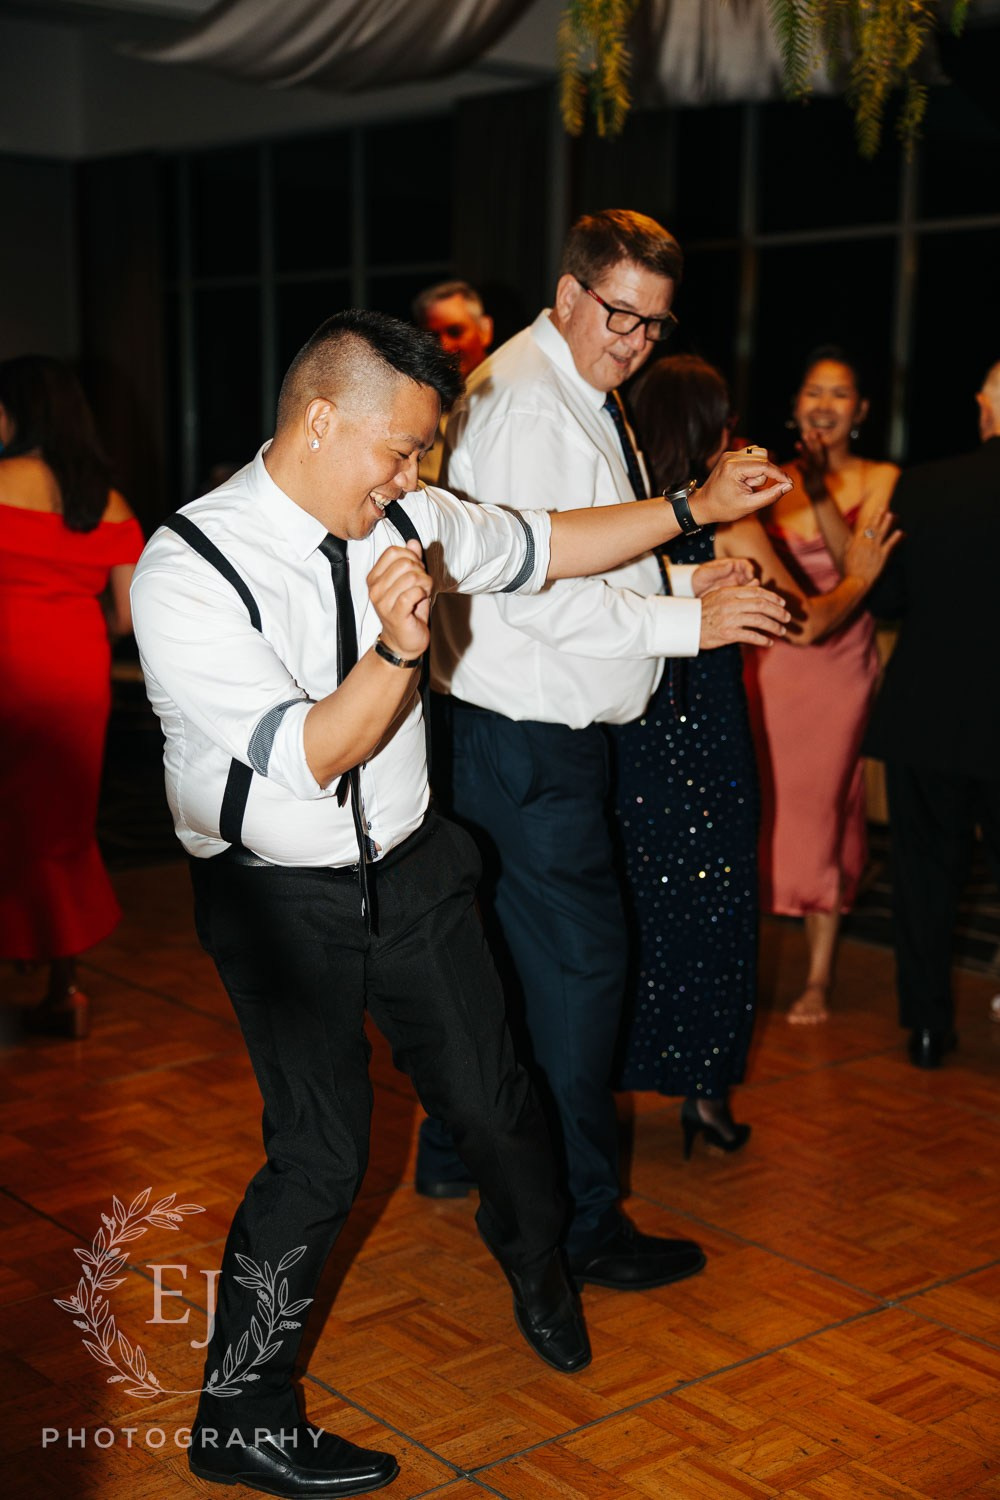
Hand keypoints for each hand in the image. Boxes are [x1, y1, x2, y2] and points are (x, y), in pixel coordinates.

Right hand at [367, 539, 431, 657]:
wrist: (403, 642)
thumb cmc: (406, 611)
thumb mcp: (409, 582)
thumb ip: (411, 561)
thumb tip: (413, 542)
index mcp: (374, 577)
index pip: (393, 551)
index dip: (411, 556)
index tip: (416, 571)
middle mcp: (375, 588)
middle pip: (405, 562)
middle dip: (420, 571)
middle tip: (421, 585)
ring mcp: (383, 602)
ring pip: (412, 577)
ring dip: (424, 584)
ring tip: (421, 594)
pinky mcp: (395, 614)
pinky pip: (413, 593)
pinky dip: (422, 594)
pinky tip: (420, 601)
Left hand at [691, 556, 753, 596]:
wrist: (692, 591)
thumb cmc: (698, 578)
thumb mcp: (704, 573)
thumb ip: (717, 570)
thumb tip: (730, 565)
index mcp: (730, 566)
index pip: (744, 564)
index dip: (749, 569)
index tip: (750, 575)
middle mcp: (735, 575)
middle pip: (750, 577)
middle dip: (753, 582)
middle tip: (754, 589)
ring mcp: (736, 585)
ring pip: (748, 588)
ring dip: (752, 592)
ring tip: (751, 598)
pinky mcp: (734, 596)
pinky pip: (743, 597)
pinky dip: (746, 600)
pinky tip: (745, 605)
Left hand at [692, 448, 791, 525]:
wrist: (703, 505)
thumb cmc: (723, 508)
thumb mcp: (749, 506)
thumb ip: (770, 496)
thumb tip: (789, 486)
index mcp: (733, 468)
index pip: (765, 465)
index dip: (780, 475)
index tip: (790, 484)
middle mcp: (731, 456)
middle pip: (764, 458)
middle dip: (763, 476)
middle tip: (750, 490)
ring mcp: (730, 454)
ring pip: (760, 455)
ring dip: (759, 471)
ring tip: (746, 486)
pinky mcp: (731, 455)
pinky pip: (753, 456)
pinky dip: (754, 467)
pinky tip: (745, 479)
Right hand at [698, 580, 789, 649]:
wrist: (687, 626)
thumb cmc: (704, 611)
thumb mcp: (720, 594)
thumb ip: (740, 589)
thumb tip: (757, 582)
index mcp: (730, 592)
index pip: (758, 592)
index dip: (773, 597)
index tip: (783, 604)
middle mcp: (731, 604)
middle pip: (762, 605)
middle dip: (778, 612)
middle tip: (787, 618)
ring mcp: (730, 619)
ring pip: (759, 620)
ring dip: (774, 626)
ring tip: (781, 631)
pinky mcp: (727, 633)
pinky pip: (750, 635)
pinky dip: (762, 639)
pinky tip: (768, 642)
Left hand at [795, 429, 831, 500]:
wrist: (819, 495)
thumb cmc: (815, 477)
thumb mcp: (815, 464)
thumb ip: (811, 452)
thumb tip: (807, 438)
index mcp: (822, 461)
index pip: (821, 448)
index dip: (818, 440)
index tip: (813, 430)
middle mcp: (820, 466)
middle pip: (817, 452)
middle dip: (813, 442)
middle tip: (809, 432)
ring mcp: (815, 474)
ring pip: (811, 462)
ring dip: (804, 453)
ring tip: (797, 444)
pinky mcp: (810, 482)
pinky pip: (805, 474)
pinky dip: (801, 468)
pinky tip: (796, 463)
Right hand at [843, 508, 901, 584]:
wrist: (856, 581)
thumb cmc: (850, 570)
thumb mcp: (846, 555)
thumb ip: (849, 544)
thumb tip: (851, 537)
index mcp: (856, 543)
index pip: (864, 528)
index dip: (870, 520)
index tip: (875, 513)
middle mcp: (865, 543)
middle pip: (872, 527)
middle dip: (877, 517)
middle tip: (883, 508)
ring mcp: (874, 549)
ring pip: (881, 532)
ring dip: (886, 523)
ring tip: (891, 515)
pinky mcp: (882, 556)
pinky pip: (889, 544)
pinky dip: (895, 538)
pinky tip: (900, 532)